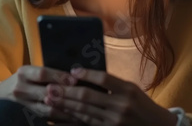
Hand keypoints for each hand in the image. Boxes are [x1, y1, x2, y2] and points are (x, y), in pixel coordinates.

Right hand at [0, 65, 81, 122]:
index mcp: (23, 72)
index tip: (74, 80)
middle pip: (46, 92)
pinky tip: (73, 120)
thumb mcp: (29, 72)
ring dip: (66, 111)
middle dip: (66, 95)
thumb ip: (46, 73)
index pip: (42, 73)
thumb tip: (74, 74)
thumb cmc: (21, 80)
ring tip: (83, 111)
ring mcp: (22, 104)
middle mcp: (21, 88)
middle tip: (84, 97)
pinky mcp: (25, 116)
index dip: (59, 76)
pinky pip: (46, 120)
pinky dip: (60, 120)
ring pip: (48, 109)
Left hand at [43, 68, 177, 125]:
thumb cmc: (142, 105)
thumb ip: (111, 83)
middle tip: (50, 87)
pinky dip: (71, 119)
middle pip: (88, 97)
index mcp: (127, 90)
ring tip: (49, 99)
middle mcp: (121, 106)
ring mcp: (114, 122)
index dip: (87, 74)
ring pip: (84, 112)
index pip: (104, 79)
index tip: (72, 71)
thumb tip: (85, 74)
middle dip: (66, 92)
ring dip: (64, 105)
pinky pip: (86, 124)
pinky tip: (59, 116)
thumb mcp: (131, 88)